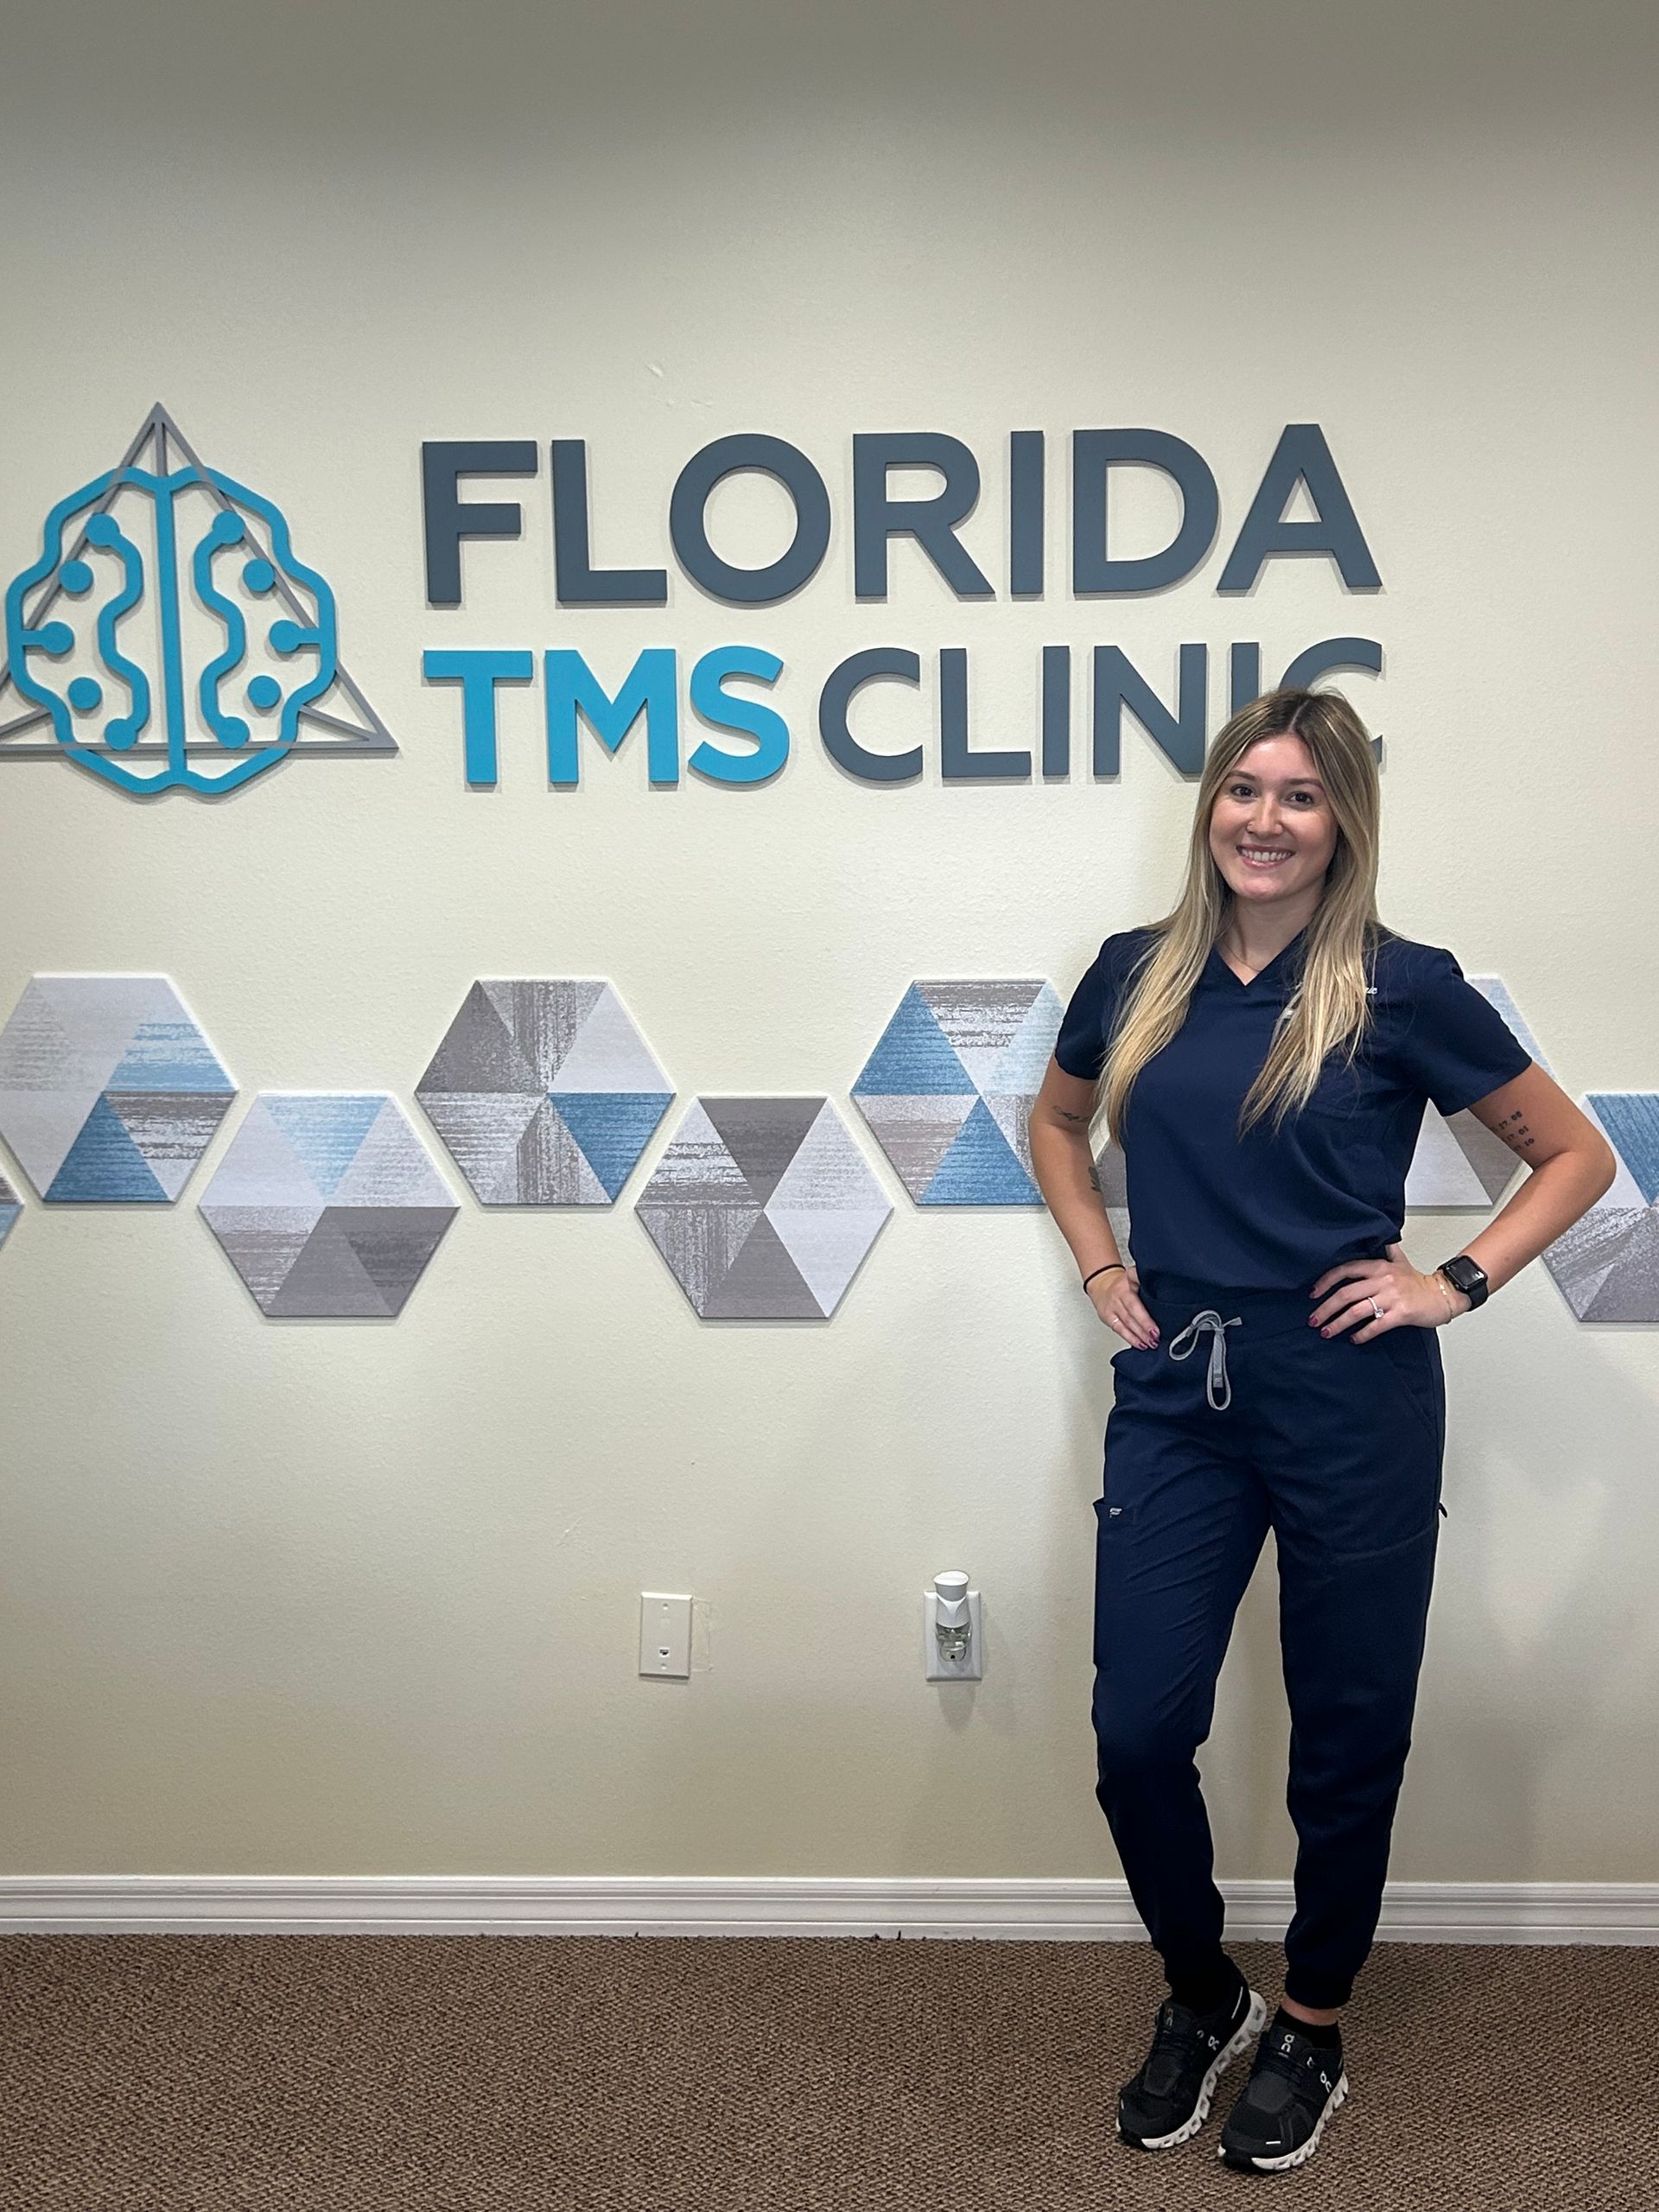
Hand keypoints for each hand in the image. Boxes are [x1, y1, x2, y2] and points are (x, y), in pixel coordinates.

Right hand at [1087, 1264, 1159, 1349]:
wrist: (1102, 1287)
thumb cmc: (1125, 1286)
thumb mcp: (1137, 1278)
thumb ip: (1151, 1285)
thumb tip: (1171, 1301)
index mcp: (1130, 1277)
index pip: (1137, 1277)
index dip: (1143, 1284)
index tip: (1159, 1294)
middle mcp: (1120, 1290)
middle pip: (1133, 1307)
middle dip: (1146, 1322)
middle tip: (1157, 1334)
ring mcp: (1113, 1304)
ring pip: (1128, 1321)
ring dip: (1141, 1334)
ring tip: (1152, 1342)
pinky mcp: (1107, 1316)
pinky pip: (1120, 1329)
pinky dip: (1131, 1338)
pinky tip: (1141, 1344)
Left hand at [1309, 1241, 1470, 1340]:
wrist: (1443, 1295)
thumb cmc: (1418, 1282)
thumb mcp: (1399, 1261)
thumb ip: (1384, 1250)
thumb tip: (1375, 1238)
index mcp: (1379, 1266)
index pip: (1345, 1270)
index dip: (1326, 1281)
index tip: (1313, 1293)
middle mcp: (1383, 1280)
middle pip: (1346, 1293)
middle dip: (1326, 1308)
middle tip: (1313, 1319)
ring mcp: (1392, 1297)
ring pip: (1357, 1311)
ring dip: (1338, 1323)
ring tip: (1326, 1331)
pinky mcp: (1402, 1313)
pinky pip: (1376, 1325)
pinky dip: (1362, 1334)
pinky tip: (1353, 1339)